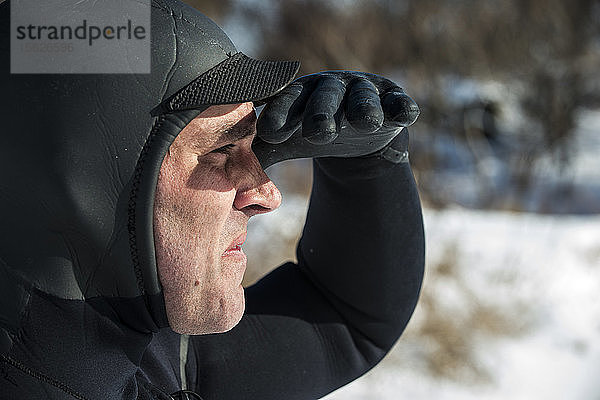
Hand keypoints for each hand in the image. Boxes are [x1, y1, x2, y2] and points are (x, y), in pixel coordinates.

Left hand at [252, 71, 418, 168]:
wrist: (355, 135)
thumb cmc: (311, 134)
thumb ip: (261, 150)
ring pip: (364, 99)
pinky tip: (406, 114)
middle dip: (321, 113)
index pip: (287, 100)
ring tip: (366, 123)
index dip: (280, 114)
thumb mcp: (287, 140)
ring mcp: (364, 92)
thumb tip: (228, 173)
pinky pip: (398, 103)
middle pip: (325, 97)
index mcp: (301, 93)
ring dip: (365, 109)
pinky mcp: (392, 101)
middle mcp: (332, 87)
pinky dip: (402, 107)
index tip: (270, 133)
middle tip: (318, 133)